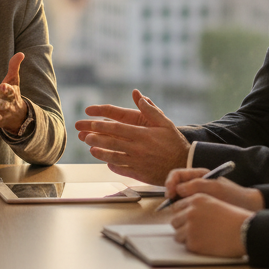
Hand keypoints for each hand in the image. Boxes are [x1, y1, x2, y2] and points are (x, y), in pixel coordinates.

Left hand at [0, 52, 27, 132]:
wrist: (18, 116)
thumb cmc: (13, 94)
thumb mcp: (14, 80)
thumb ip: (14, 67)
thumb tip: (21, 53)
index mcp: (11, 95)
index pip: (10, 92)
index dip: (6, 89)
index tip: (2, 86)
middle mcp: (6, 106)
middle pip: (2, 105)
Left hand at [74, 89, 189, 183]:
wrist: (185, 164)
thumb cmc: (174, 142)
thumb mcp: (165, 122)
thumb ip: (150, 109)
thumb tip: (137, 94)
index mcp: (143, 135)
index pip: (118, 128)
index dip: (102, 126)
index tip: (91, 122)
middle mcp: (138, 149)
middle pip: (112, 143)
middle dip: (96, 139)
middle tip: (84, 135)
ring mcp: (138, 163)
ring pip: (114, 158)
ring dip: (100, 153)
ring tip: (91, 149)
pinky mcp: (140, 174)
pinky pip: (122, 170)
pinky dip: (113, 166)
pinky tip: (107, 162)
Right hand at [164, 168, 264, 211]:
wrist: (248, 208)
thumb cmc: (234, 195)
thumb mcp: (215, 188)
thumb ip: (196, 185)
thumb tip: (178, 189)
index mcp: (198, 175)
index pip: (177, 175)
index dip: (170, 182)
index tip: (170, 193)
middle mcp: (195, 185)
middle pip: (175, 187)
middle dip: (171, 195)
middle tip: (171, 205)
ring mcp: (196, 197)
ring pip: (179, 199)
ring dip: (176, 205)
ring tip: (178, 213)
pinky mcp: (199, 209)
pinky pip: (186, 209)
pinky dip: (183, 212)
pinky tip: (185, 218)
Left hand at [170, 193, 252, 258]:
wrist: (245, 231)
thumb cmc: (234, 219)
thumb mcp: (214, 203)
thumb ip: (198, 206)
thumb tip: (184, 215)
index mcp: (195, 199)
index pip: (177, 207)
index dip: (182, 215)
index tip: (187, 221)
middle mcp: (190, 212)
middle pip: (175, 221)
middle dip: (182, 227)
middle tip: (194, 232)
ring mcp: (190, 227)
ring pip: (177, 235)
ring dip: (186, 238)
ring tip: (201, 239)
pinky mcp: (194, 242)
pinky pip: (187, 246)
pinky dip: (194, 247)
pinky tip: (206, 245)